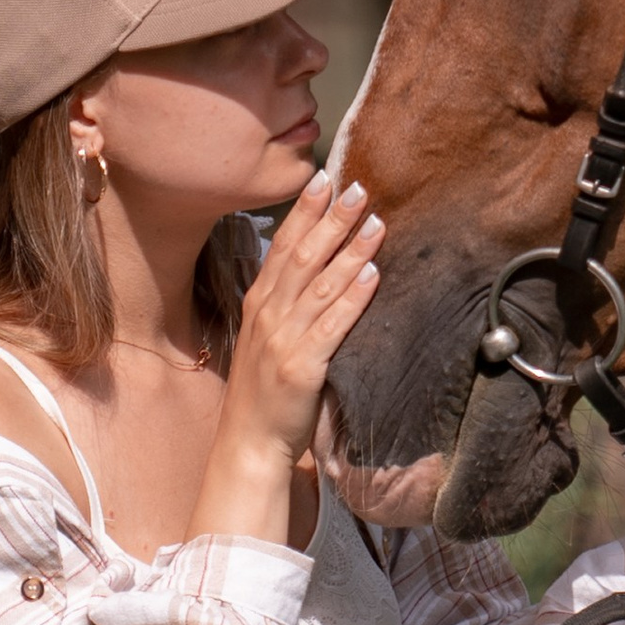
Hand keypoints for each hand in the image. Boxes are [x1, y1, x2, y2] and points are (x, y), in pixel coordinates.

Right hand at [191, 172, 381, 544]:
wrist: (249, 445)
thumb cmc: (264, 395)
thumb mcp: (268, 341)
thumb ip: (287, 306)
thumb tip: (315, 273)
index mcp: (259, 304)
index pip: (283, 246)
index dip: (304, 212)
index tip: (324, 179)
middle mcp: (268, 315)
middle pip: (302, 256)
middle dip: (331, 219)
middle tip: (358, 188)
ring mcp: (283, 339)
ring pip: (321, 284)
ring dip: (350, 250)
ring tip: (375, 222)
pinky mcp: (302, 366)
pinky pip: (332, 325)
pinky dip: (353, 297)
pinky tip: (373, 274)